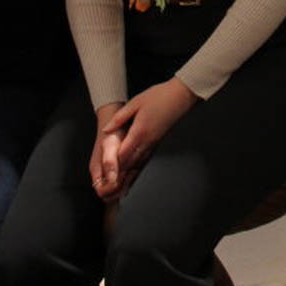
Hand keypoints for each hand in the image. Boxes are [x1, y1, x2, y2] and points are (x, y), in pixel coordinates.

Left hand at [89, 79, 197, 201]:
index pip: (124, 153)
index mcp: (140, 131)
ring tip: (118, 189)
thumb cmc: (159, 96)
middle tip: (107, 188)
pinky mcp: (157, 143)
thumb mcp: (135, 102)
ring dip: (128, 177)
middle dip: (119, 176)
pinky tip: (133, 177)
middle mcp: (147, 141)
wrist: (181, 96)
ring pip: (138, 164)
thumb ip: (120, 118)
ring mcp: (153, 143)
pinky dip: (137, 170)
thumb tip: (107, 130)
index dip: (113, 165)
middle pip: (130, 163)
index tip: (104, 175)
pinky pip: (145, 161)